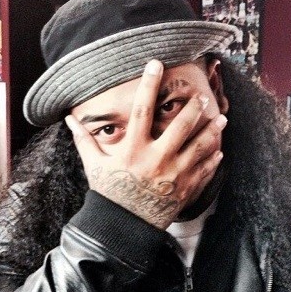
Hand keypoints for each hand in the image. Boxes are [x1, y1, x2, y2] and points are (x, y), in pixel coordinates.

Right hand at [66, 60, 226, 229]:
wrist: (124, 228)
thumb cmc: (109, 195)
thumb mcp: (94, 166)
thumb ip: (84, 141)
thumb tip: (69, 119)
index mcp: (134, 150)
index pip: (141, 109)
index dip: (148, 84)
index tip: (155, 63)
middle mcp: (157, 159)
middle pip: (181, 125)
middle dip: (194, 107)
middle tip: (202, 96)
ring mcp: (174, 175)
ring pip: (200, 146)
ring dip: (213, 131)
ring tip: (221, 118)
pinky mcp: (185, 189)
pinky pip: (204, 171)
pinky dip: (213, 160)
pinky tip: (219, 151)